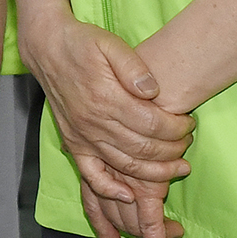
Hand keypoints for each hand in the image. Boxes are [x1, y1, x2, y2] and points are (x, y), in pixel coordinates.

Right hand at [22, 13, 191, 237]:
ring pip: (125, 166)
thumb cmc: (82, 43)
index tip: (189, 123)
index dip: (176, 128)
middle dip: (173, 151)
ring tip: (177, 168)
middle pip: (143, 148)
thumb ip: (134, 66)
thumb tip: (154, 91)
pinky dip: (110, 189)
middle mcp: (94, 122)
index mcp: (106, 97)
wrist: (47, 47)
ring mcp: (82, 136)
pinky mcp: (74, 143)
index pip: (152, 124)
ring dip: (155, 173)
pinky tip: (129, 194)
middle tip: (188, 143)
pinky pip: (91, 175)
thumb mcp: (110, 43)